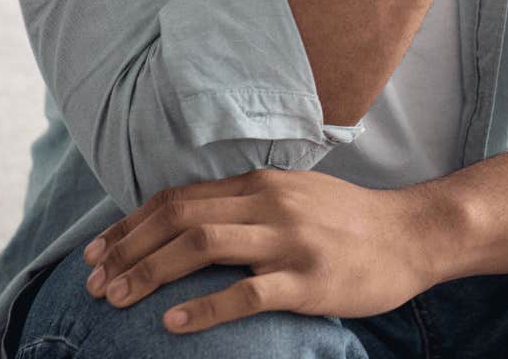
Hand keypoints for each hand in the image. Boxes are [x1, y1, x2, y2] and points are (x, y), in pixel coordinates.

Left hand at [81, 170, 441, 333]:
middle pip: (180, 219)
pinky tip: (173, 323)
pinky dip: (203, 307)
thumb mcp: (298, 197)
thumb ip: (250, 204)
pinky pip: (246, 293)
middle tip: (93, 284)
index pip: (179, 199)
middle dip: (127, 251)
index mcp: (263, 184)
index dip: (130, 226)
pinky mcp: (308, 279)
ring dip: (149, 274)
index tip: (97, 253)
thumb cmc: (353, 222)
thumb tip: (191, 221)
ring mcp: (290, 241)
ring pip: (202, 246)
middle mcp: (271, 205)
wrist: (414, 235)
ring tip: (116, 300)